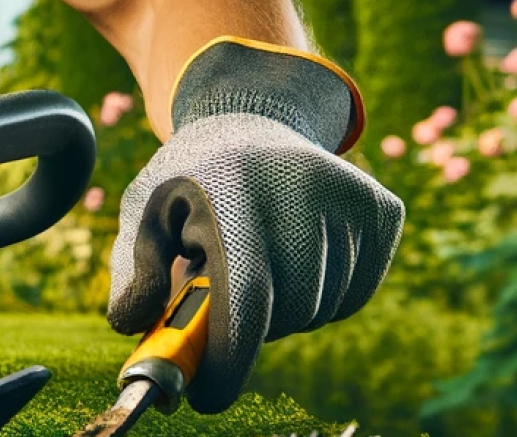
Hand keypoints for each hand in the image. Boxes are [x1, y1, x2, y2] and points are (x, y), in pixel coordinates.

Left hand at [105, 113, 403, 413]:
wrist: (252, 119)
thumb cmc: (189, 181)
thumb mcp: (146, 213)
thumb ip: (134, 271)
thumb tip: (132, 325)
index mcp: (234, 190)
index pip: (246, 296)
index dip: (229, 358)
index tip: (207, 396)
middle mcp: (300, 188)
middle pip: (286, 312)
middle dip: (250, 328)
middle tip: (225, 304)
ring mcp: (350, 197)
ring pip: (323, 308)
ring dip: (286, 311)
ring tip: (258, 265)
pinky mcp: (384, 210)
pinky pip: (356, 294)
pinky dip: (324, 296)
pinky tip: (295, 255)